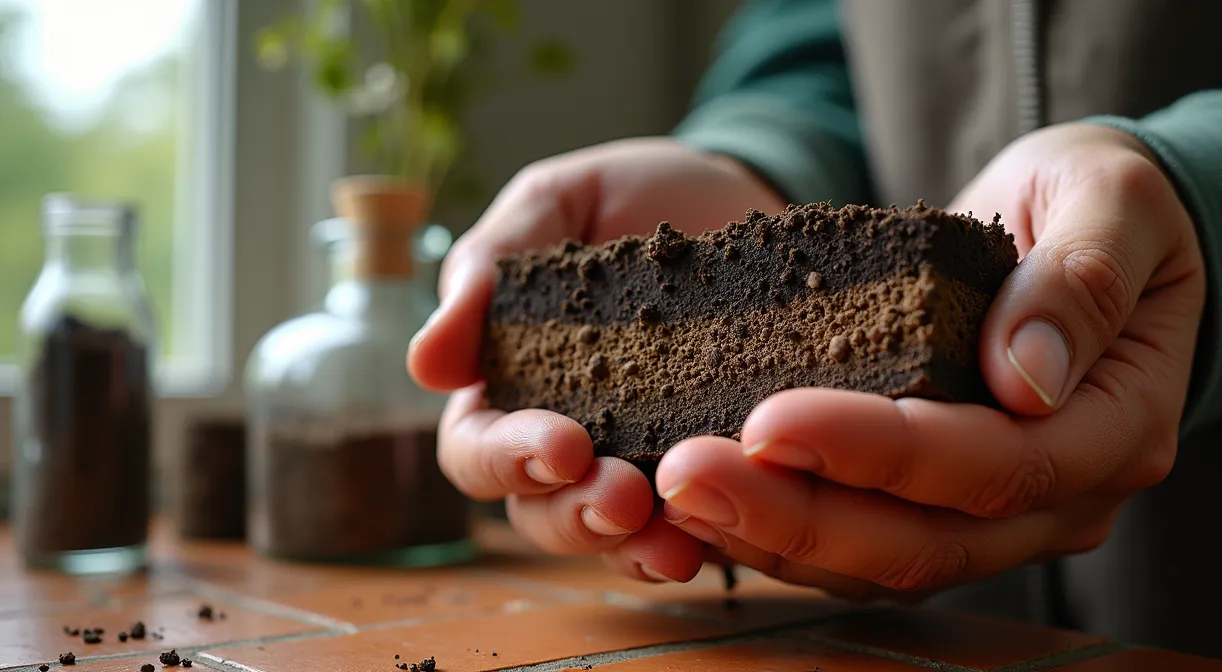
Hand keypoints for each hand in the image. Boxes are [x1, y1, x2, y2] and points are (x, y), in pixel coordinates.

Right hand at [407, 137, 786, 581]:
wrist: (738, 191)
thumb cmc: (631, 196)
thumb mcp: (556, 202)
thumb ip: (490, 261)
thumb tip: (424, 362)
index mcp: (509, 377)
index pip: (478, 445)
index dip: (509, 457)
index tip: (562, 448)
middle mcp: (564, 434)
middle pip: (538, 511)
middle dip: (575, 514)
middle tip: (624, 500)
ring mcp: (635, 458)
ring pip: (609, 535)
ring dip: (633, 547)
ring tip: (675, 543)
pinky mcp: (704, 469)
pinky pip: (691, 526)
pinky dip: (701, 539)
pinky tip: (719, 540)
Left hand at [655, 123, 1206, 600]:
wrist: (1091, 229)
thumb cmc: (1104, 204)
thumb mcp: (1111, 201)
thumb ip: (1081, 282)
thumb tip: (1025, 376)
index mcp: (1116, 428)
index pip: (993, 465)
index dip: (878, 452)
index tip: (767, 418)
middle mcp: (1061, 497)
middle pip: (923, 541)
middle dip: (796, 515)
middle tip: (684, 474)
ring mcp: (1002, 516)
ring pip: (879, 563)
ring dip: (770, 536)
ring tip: (673, 492)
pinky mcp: (943, 508)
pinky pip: (857, 547)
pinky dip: (778, 532)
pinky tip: (703, 504)